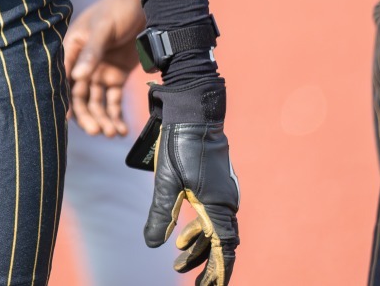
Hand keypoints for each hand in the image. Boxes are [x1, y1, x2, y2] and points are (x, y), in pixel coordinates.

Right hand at [66, 0, 143, 136]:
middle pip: (80, 95)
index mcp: (72, 49)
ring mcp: (99, 71)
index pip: (64, 78)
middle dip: (87, 114)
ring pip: (97, 102)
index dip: (64, 98)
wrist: (145, 4)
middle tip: (96, 130)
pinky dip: (116, 115)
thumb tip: (78, 77)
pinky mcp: (116, 76)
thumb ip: (91, 52)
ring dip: (103, 118)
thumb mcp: (102, 28)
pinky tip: (121, 129)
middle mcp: (83, 64)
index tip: (68, 119)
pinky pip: (114, 101)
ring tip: (112, 132)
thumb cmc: (117, 9)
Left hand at [128, 81, 240, 284]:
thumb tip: (153, 245)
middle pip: (219, 243)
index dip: (218, 271)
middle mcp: (226, 202)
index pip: (224, 249)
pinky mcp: (214, 183)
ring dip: (197, 246)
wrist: (193, 110)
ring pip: (214, 229)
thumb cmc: (180, 143)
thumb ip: (160, 214)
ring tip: (177, 258)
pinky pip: (211, 214)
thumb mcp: (166, 181)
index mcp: (219, 205)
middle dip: (204, 263)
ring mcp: (222, 192)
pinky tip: (181, 233)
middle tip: (185, 277)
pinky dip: (198, 228)